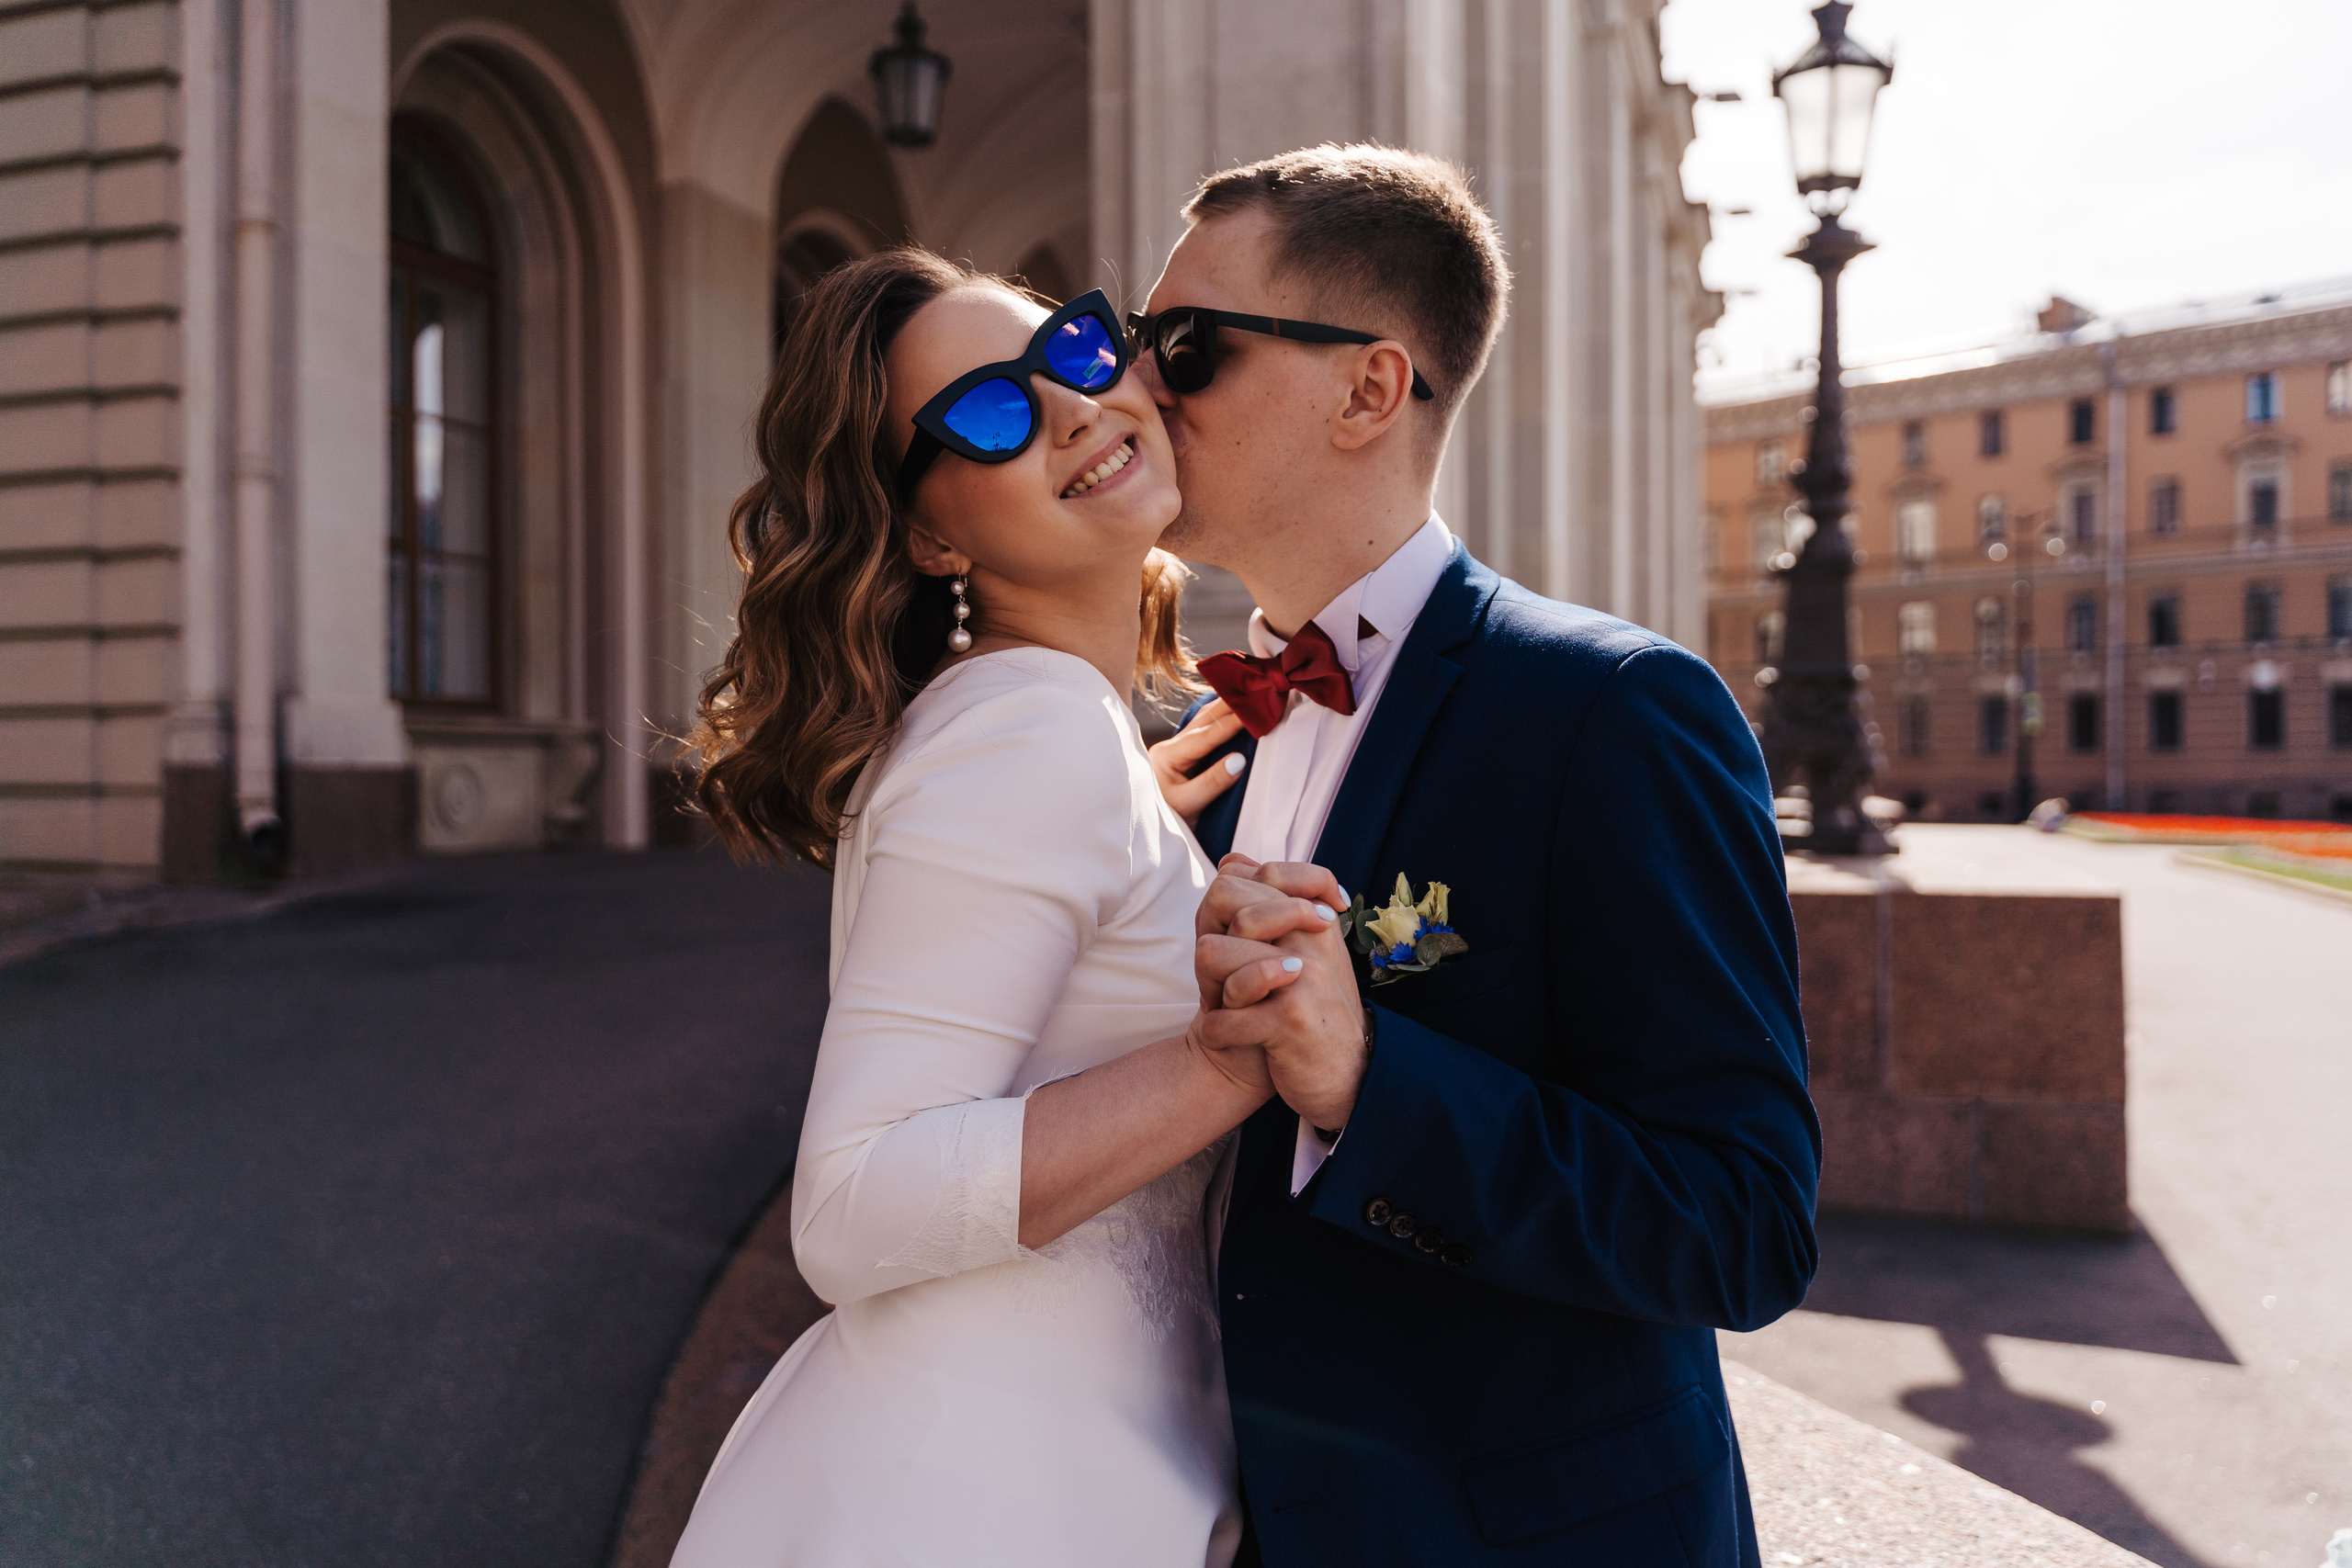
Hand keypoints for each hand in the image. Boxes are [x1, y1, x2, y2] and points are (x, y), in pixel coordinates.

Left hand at [1148, 700, 1246, 824]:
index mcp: (1167, 755)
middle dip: (1231, 705)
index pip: (1204, 735)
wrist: (1148, 830)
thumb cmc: (1166, 819)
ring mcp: (1177, 748)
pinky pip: (1207, 731)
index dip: (1231, 723)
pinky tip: (1238, 713)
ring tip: (1252, 696)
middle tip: (1258, 692)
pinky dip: (1224, 720)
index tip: (1254, 713)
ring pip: (1205, 720)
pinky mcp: (1185, 754)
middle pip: (1204, 718)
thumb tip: (1240, 760)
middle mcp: (1171, 746)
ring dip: (1228, 708)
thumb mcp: (1187, 805)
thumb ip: (1212, 783)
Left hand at [1196, 860, 1368, 1129]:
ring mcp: (1301, 979)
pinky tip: (1232, 1039)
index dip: (1232, 902)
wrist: (1350, 1076)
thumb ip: (1272, 905)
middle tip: (1228, 978)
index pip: (1261, 872)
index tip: (1242, 941)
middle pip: (1225, 902)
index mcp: (1314, 920)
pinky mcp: (1289, 1021)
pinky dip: (1217, 1033)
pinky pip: (1220, 1017)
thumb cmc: (1317, 1011)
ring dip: (1212, 989)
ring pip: (1210, 953)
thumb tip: (1233, 859)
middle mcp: (1311, 940)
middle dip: (1213, 941)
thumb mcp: (1305, 952)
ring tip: (1233, 1008)